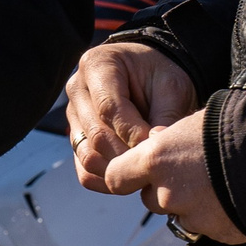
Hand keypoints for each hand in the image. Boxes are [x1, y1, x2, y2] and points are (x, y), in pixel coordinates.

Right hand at [64, 43, 196, 190]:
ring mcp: (73, 116)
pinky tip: (131, 178)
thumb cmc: (161, 77)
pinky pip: (84, 171)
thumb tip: (155, 151)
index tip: (154, 148)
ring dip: (118, 171)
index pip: (108, 107)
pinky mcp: (77, 140)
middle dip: (127, 155)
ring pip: (88, 156)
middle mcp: (78, 89)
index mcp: (97, 64)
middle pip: (96, 134)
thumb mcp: (171, 87)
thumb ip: (165, 117)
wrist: (152, 79)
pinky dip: (107, 181)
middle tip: (154, 166)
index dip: (132, 133)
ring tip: (145, 172)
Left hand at [102, 112, 245, 243]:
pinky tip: (235, 196)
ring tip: (219, 182)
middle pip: (150, 199)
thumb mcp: (195, 122)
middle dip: (164, 189)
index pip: (116, 177)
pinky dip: (217, 215)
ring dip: (192, 203)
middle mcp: (166, 193)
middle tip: (192, 171)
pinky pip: (208, 226)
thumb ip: (170, 139)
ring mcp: (192, 217)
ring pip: (180, 214)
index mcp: (155, 160)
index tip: (133, 170)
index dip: (124, 174)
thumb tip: (161, 141)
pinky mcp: (216, 234)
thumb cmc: (237, 129)